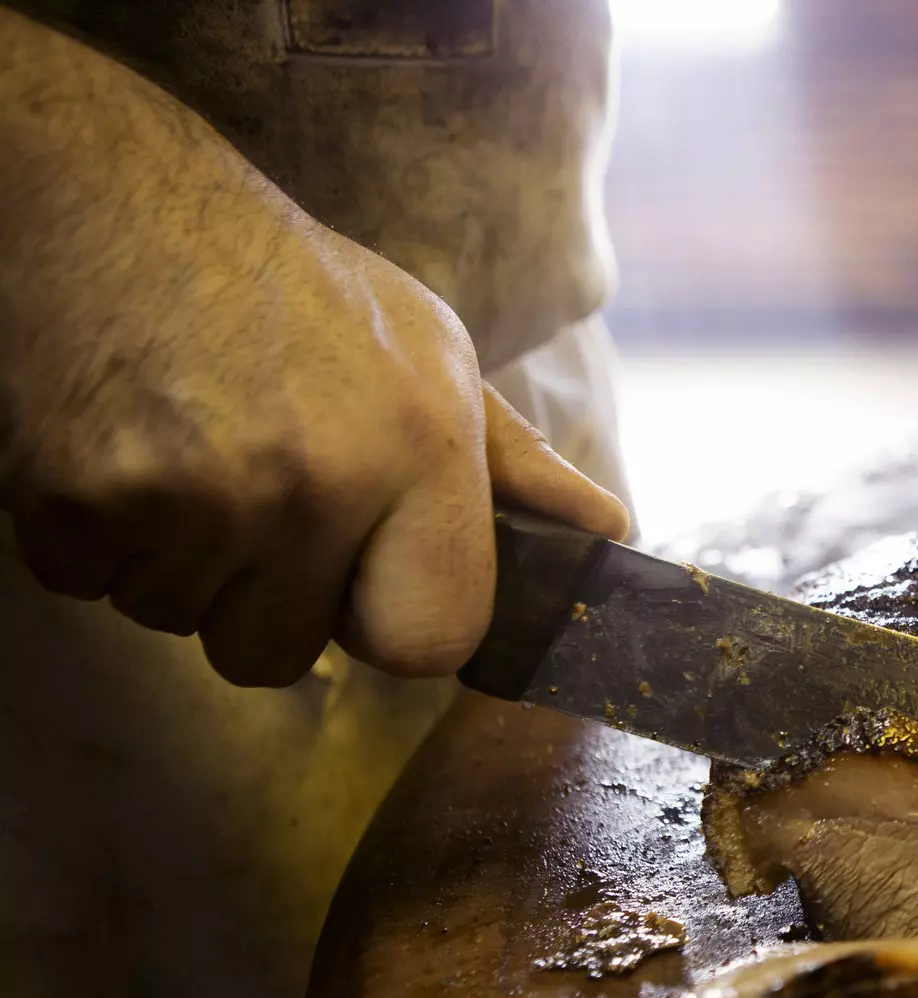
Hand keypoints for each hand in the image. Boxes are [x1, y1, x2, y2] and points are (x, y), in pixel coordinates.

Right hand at [0, 12, 628, 686]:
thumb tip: (609, 532)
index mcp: (423, 449)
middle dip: (256, 597)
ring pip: (178, 621)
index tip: (356, 577)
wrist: (113, 192)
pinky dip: (86, 535)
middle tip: (246, 486)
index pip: (430, 640)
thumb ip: (513, 463)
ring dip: (171, 561)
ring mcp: (198, 493)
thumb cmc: (288, 283)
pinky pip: (85, 584)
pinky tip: (116, 442)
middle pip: (280, 656)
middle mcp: (321, 479)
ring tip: (181, 447)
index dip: (384, 623)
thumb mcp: (429, 350)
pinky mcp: (79, 496)